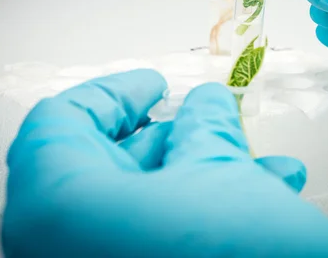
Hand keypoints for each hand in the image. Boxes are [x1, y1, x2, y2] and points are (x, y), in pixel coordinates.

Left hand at [1, 70, 327, 256]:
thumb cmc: (233, 254)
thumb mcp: (223, 175)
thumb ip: (207, 129)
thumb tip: (206, 105)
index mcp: (60, 205)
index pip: (61, 123)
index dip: (113, 94)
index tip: (157, 86)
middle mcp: (63, 248)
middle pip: (107, 168)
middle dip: (177, 139)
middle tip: (218, 124)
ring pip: (143, 208)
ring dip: (205, 177)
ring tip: (266, 165)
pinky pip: (158, 241)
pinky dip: (203, 216)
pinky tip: (264, 200)